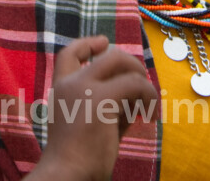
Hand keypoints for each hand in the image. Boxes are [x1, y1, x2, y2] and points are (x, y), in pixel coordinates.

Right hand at [29, 36, 156, 180]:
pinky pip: (137, 85)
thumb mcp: (91, 123)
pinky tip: (149, 116)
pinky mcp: (102, 99)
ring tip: (147, 105)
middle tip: (142, 82)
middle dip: (131, 63)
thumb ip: (107, 105)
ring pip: (123, 63)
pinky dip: (149, 97)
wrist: (67, 175)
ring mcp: (85, 88)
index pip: (69, 53)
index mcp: (60, 90)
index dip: (89, 44)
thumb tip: (135, 97)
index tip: (104, 42)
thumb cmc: (79, 158)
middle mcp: (70, 84)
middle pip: (108, 54)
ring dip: (142, 81)